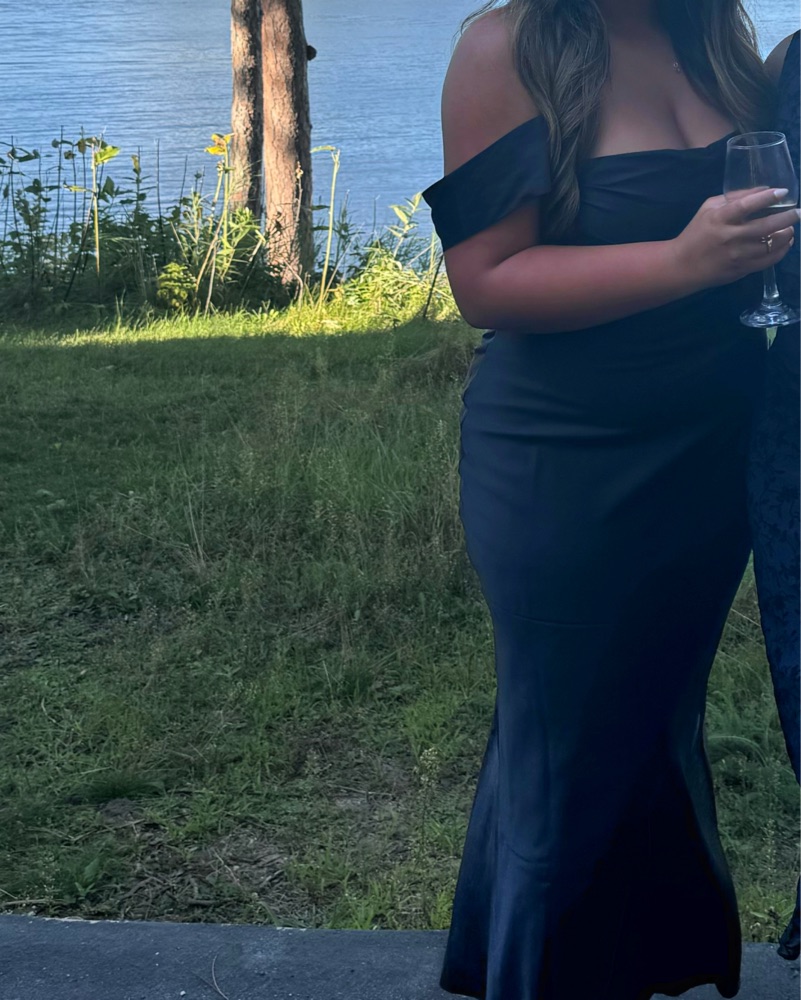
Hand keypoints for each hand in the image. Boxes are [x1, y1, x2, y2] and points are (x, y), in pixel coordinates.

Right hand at [671, 187, 798, 290]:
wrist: (682, 266)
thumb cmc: (696, 233)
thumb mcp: (709, 208)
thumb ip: (735, 197)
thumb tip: (764, 189)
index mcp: (720, 218)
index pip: (747, 205)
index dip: (768, 197)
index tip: (783, 192)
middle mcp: (730, 237)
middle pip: (766, 226)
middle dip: (787, 217)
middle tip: (797, 212)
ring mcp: (737, 255)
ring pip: (771, 245)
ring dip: (787, 234)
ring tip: (790, 227)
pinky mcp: (741, 270)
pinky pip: (768, 261)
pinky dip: (781, 250)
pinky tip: (785, 243)